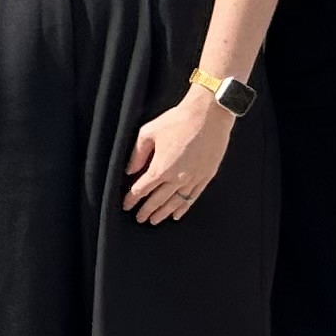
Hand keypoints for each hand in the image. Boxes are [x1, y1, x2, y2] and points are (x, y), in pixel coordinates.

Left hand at [124, 91, 235, 222]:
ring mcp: (193, 179)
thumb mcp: (148, 132)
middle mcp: (177, 178)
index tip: (126, 205)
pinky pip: (193, 197)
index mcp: (161, 167)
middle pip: (158, 200)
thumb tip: (129, 170)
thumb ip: (137, 154)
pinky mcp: (206, 176)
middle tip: (139, 218)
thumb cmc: (178, 120)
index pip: (142, 189)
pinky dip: (183, 207)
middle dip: (147, 210)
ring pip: (175, 202)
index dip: (132, 199)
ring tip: (154, 220)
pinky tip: (177, 214)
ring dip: (163, 212)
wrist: (209, 116)